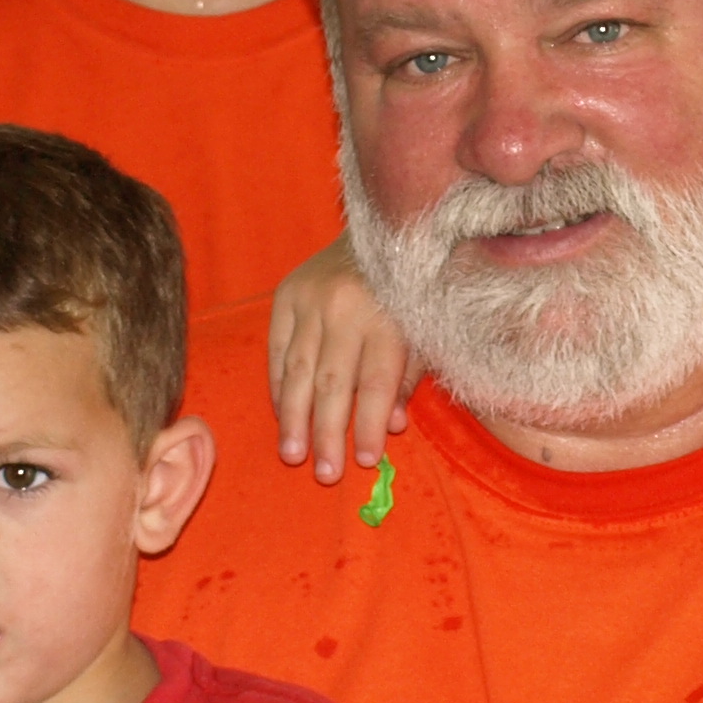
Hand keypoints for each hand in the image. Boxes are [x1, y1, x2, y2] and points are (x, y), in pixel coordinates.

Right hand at [268, 238, 422, 482]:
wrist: (380, 228)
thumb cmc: (409, 291)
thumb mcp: (425, 330)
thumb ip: (408, 377)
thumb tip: (393, 425)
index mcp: (388, 317)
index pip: (376, 383)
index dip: (369, 425)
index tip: (364, 461)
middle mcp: (346, 307)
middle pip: (333, 383)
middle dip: (328, 433)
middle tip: (325, 474)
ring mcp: (311, 299)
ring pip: (298, 370)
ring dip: (294, 418)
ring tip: (292, 455)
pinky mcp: (286, 294)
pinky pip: (277, 350)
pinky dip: (278, 386)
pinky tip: (281, 416)